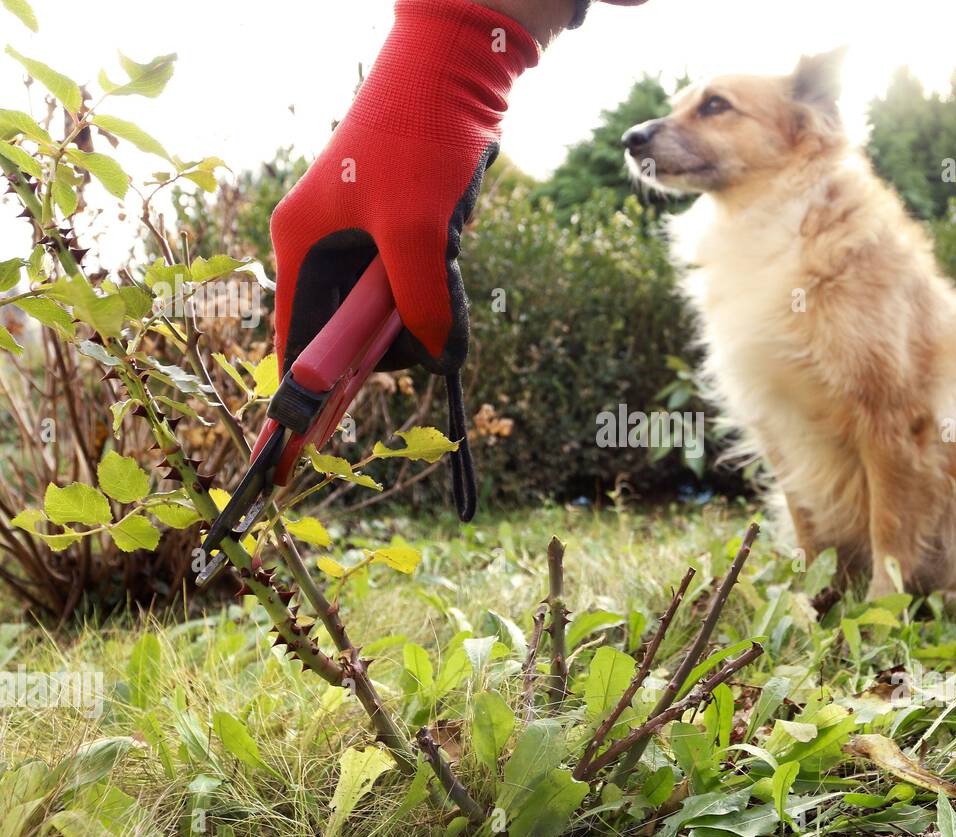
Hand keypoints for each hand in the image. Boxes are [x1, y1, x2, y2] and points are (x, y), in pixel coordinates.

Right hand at [270, 0, 537, 375]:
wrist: (456, 73)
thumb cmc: (418, 141)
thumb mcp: (417, 232)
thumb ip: (422, 303)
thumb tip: (438, 357)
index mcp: (302, 243)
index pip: (295, 334)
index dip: (306, 387)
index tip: (311, 439)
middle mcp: (323, 243)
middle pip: (345, 326)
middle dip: (386, 343)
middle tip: (427, 345)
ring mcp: (362, 237)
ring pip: (386, 306)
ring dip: (419, 313)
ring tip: (444, 284)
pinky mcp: (399, 229)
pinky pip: (413, 282)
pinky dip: (435, 290)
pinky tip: (453, 271)